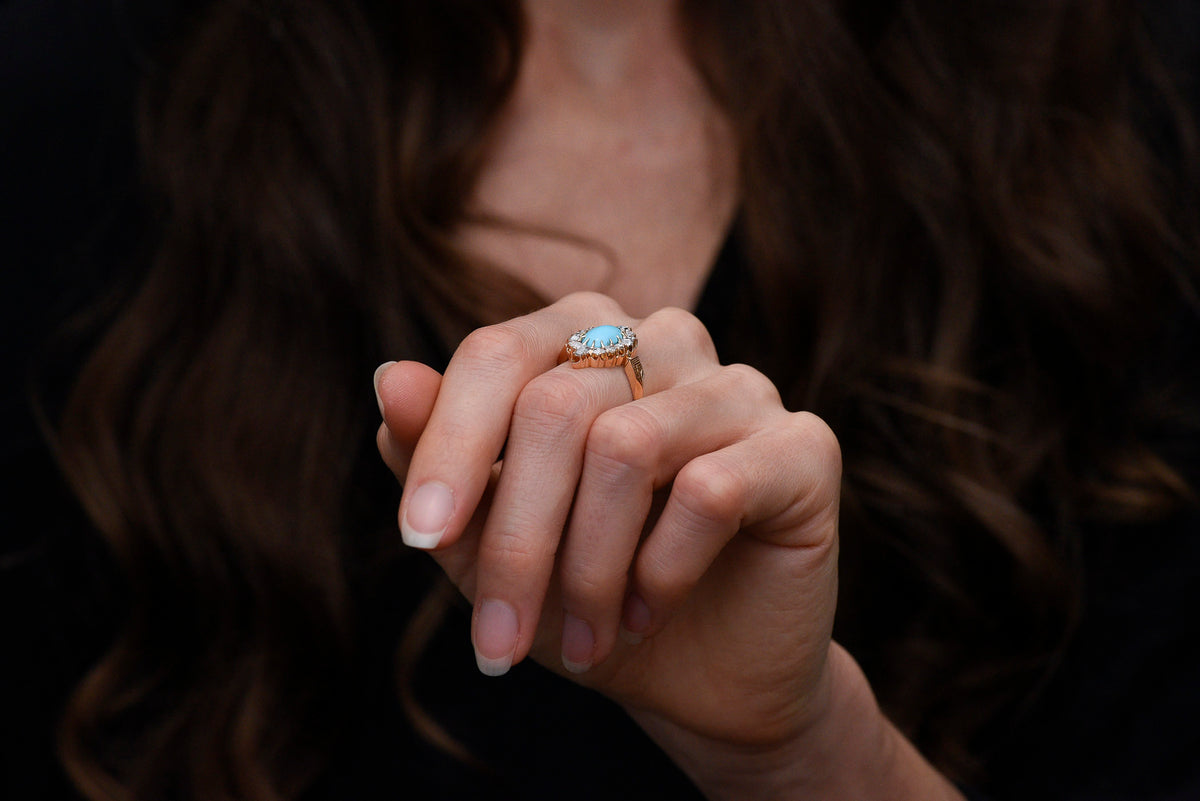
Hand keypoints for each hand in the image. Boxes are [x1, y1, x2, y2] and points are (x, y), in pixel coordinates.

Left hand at [375, 292, 959, 798]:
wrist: (701, 675)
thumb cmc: (586, 593)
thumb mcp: (491, 539)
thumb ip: (439, 461)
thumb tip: (389, 379)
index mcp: (586, 339)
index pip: (497, 355)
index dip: (449, 447)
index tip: (418, 540)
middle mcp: (665, 342)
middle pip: (555, 405)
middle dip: (514, 541)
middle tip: (497, 642)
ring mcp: (739, 386)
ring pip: (625, 446)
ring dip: (585, 568)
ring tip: (582, 637)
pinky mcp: (803, 446)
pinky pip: (710, 488)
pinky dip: (661, 569)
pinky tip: (650, 610)